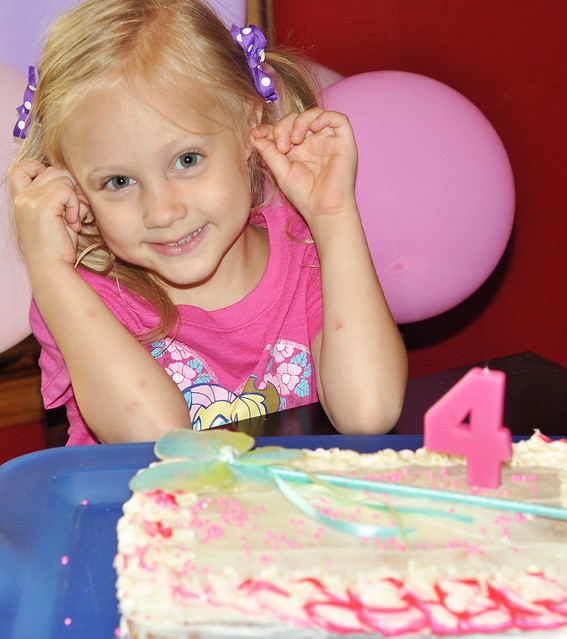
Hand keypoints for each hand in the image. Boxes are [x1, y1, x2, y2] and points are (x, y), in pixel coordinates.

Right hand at [9, 160, 90, 271]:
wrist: (52, 268)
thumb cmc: (58, 247)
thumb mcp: (56, 216)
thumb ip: (60, 196)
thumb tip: (76, 179)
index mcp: (21, 200)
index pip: (20, 168)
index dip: (41, 168)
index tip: (60, 190)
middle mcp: (22, 198)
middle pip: (54, 170)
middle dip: (72, 188)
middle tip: (76, 211)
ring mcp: (29, 201)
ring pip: (63, 178)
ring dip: (76, 199)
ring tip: (73, 220)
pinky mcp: (41, 206)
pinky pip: (67, 190)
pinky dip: (76, 205)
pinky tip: (73, 224)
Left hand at [251, 108, 357, 223]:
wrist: (324, 210)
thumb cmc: (304, 196)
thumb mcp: (281, 173)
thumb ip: (270, 154)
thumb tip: (255, 137)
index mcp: (297, 148)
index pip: (282, 128)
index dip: (268, 128)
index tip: (256, 135)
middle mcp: (312, 141)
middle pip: (296, 118)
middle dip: (284, 126)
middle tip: (281, 146)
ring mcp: (328, 140)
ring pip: (315, 114)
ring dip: (301, 121)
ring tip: (295, 140)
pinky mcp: (344, 142)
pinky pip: (339, 119)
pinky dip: (324, 117)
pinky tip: (313, 128)